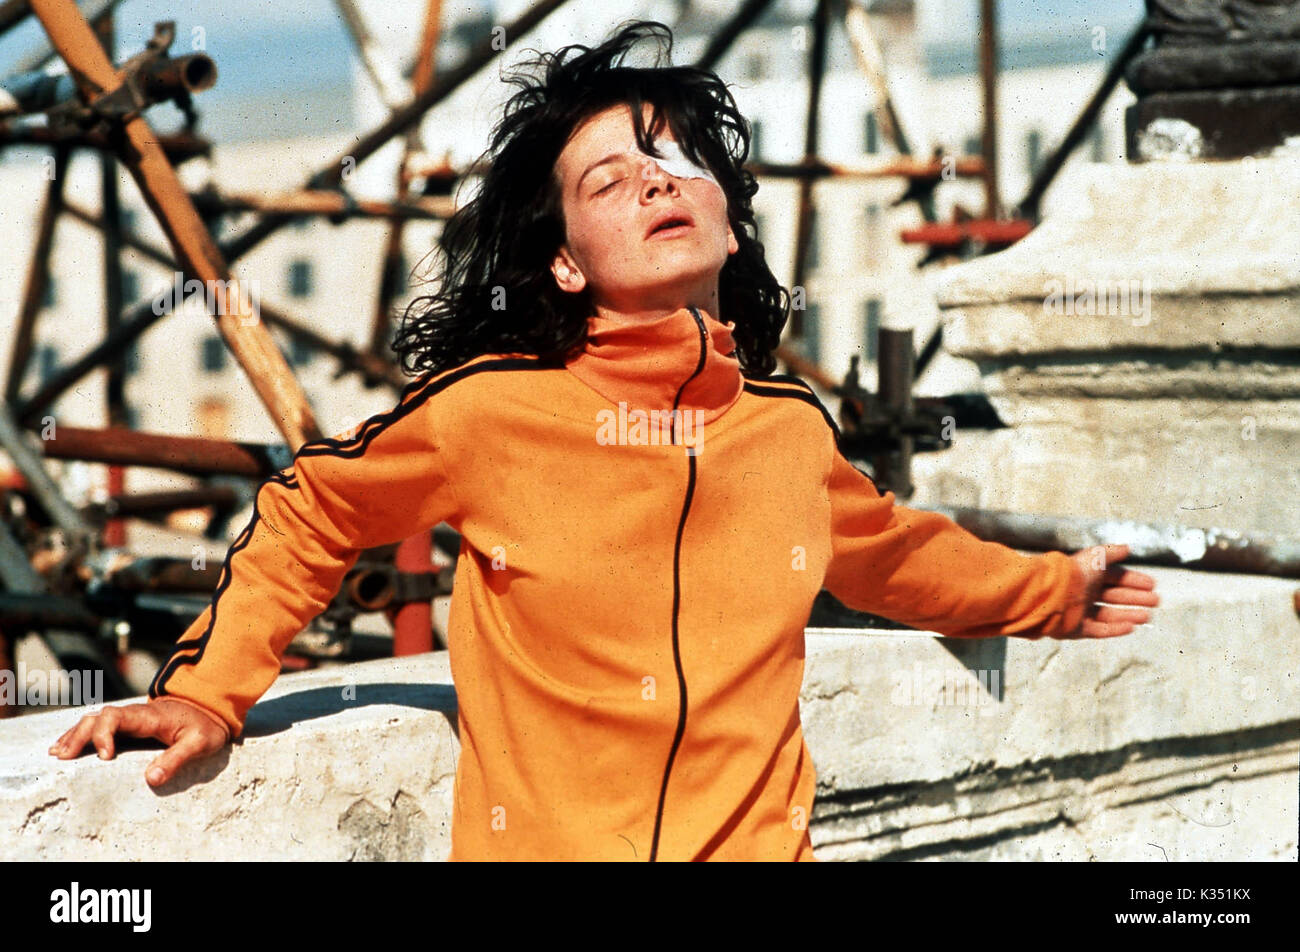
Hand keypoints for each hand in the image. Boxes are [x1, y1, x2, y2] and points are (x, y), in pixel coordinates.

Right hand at [48, 697, 230, 786]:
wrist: (210, 709)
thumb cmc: (206, 727)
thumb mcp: (200, 743)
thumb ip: (177, 759)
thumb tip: (151, 779)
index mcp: (150, 717)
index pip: (116, 717)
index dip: (104, 734)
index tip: (105, 756)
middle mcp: (135, 714)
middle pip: (98, 717)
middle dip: (79, 736)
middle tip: (64, 757)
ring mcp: (130, 719)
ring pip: (94, 720)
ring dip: (75, 735)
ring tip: (58, 753)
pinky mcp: (128, 726)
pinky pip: (98, 726)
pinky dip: (80, 735)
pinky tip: (65, 747)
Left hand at [1059, 543, 1158, 638]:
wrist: (1052, 593)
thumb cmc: (1075, 572)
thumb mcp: (1097, 557)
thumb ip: (1113, 552)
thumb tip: (1128, 548)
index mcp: (1088, 575)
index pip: (1115, 578)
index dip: (1134, 581)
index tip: (1152, 585)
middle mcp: (1084, 592)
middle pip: (1114, 596)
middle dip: (1135, 598)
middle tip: (1155, 601)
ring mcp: (1080, 611)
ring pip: (1109, 614)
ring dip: (1129, 615)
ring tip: (1147, 616)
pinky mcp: (1076, 628)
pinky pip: (1099, 629)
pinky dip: (1115, 629)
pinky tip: (1132, 627)